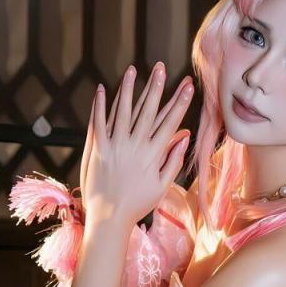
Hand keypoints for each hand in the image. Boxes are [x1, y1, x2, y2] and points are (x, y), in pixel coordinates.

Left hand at [79, 63, 192, 226]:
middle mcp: (134, 146)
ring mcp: (114, 146)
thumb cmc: (138, 204)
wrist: (109, 218)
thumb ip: (173, 160)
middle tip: (162, 68)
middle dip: (156, 88)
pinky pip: (98, 122)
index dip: (180, 103)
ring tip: (133, 70)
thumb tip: (185, 137)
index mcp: (152, 155)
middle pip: (147, 111)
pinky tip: (103, 90)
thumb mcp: (162, 185)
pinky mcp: (97, 148)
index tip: (188, 87)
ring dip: (128, 89)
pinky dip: (100, 106)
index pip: (169, 123)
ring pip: (122, 111)